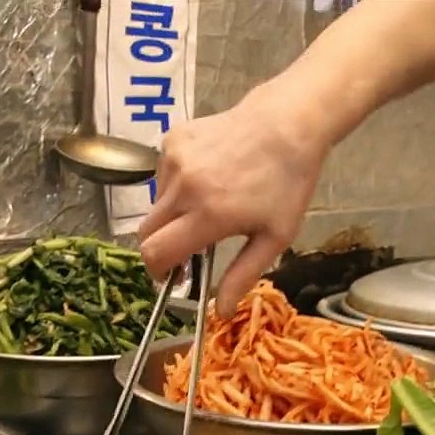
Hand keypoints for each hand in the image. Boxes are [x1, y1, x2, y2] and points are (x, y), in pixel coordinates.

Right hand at [139, 86, 328, 316]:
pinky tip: (206, 177)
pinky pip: (162, 176)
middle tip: (186, 249)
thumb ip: (242, 275)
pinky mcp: (172, 139)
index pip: (156, 252)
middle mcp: (184, 187)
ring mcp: (174, 159)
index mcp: (208, 214)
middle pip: (147, 231)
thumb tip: (218, 312)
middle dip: (160, 247)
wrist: (288, 122)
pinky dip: (177, 185)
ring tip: (208, 204)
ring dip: (173, 214)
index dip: (157, 271)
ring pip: (156, 203)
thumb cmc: (286, 184)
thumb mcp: (275, 237)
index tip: (171, 276)